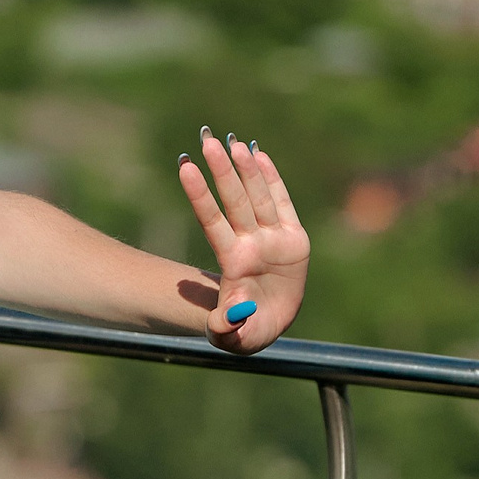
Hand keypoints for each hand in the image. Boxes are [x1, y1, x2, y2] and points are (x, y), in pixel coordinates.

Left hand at [177, 130, 309, 352]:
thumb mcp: (235, 336)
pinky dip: (272, 180)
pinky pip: (282, 204)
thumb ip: (227, 328)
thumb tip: (224, 321)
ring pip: (257, 198)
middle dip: (222, 172)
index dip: (201, 196)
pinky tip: (260, 155)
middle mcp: (250, 244)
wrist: (268, 324)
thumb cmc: (246, 330)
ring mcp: (271, 239)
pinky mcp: (293, 239)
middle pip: (233, 202)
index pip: (213, 223)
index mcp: (234, 263)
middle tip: (206, 141)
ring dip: (246, 170)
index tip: (185, 167)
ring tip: (234, 142)